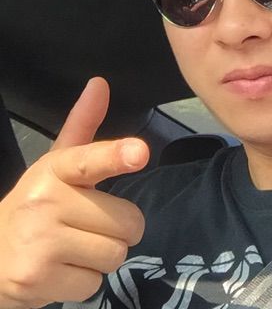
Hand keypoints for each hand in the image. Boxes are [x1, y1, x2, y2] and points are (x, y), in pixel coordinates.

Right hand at [0, 77, 148, 307]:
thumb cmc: (37, 206)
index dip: (117, 155)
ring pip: (115, 255)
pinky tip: (59, 272)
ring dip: (101, 258)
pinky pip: (94, 284)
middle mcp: (45, 202)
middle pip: (128, 222)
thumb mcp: (57, 166)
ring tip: (72, 250)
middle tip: (86, 228)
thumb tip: (100, 82)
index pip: (89, 159)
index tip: (139, 152)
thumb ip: (84, 127)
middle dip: (117, 230)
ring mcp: (39, 243)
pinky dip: (83, 283)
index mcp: (55, 169)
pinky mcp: (36, 280)